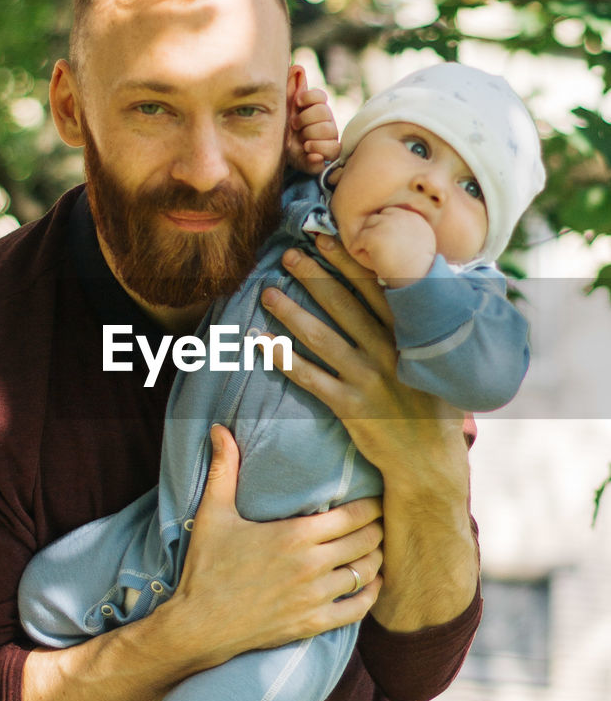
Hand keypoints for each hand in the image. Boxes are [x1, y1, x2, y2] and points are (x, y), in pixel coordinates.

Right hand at [170, 425, 383, 658]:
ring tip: (374, 549)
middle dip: (377, 529)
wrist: (198, 624)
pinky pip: (357, 610)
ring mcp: (314, 597)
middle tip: (379, 522)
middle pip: (366, 541)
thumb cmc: (205, 567)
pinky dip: (370, 595)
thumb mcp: (213, 513)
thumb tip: (219, 428)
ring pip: (365, 573)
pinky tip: (371, 584)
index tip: (376, 500)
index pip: (354, 515)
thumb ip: (224, 469)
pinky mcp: (312, 624)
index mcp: (294, 534)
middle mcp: (311, 565)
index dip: (372, 506)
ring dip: (375, 559)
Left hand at [259, 235, 476, 630]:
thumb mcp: (440, 363)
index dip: (347, 259)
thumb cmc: (433, 410)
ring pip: (322, 337)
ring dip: (292, 312)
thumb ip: (420, 328)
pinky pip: (310, 377)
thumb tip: (414, 288)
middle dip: (314, 275)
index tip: (323, 235)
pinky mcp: (350, 406)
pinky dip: (284, 358)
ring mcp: (369, 379)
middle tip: (288, 254)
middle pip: (345, 304)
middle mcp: (390, 351)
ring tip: (267, 292)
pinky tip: (260, 343)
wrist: (430, 464)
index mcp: (412, 335)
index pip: (376, 286)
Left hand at [287, 75, 339, 171]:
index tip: (296, 103)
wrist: (282, 155)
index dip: (308, 97)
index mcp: (316, 107)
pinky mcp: (330, 154)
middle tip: (295, 126)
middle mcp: (327, 120)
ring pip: (328, 130)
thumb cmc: (284, 129)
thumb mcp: (283, 108)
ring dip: (309, 135)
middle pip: (323, 111)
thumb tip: (297, 67)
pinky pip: (332, 149)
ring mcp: (330, 137)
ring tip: (301, 141)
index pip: (320, 95)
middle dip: (304, 119)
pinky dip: (317, 149)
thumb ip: (290, 88)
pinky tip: (307, 150)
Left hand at [350, 207, 436, 286]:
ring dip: (365, 237)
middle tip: (372, 245)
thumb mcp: (421, 244)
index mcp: (414, 218)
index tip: (383, 239)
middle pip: (379, 216)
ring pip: (368, 224)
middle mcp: (402, 217)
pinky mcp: (375, 235)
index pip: (392, 212)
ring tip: (368, 252)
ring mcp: (387, 224)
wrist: (415, 280)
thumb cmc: (417, 269)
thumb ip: (410, 233)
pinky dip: (356, 247)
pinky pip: (359, 238)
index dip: (385, 225)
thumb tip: (394, 232)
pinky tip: (359, 255)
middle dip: (374, 229)